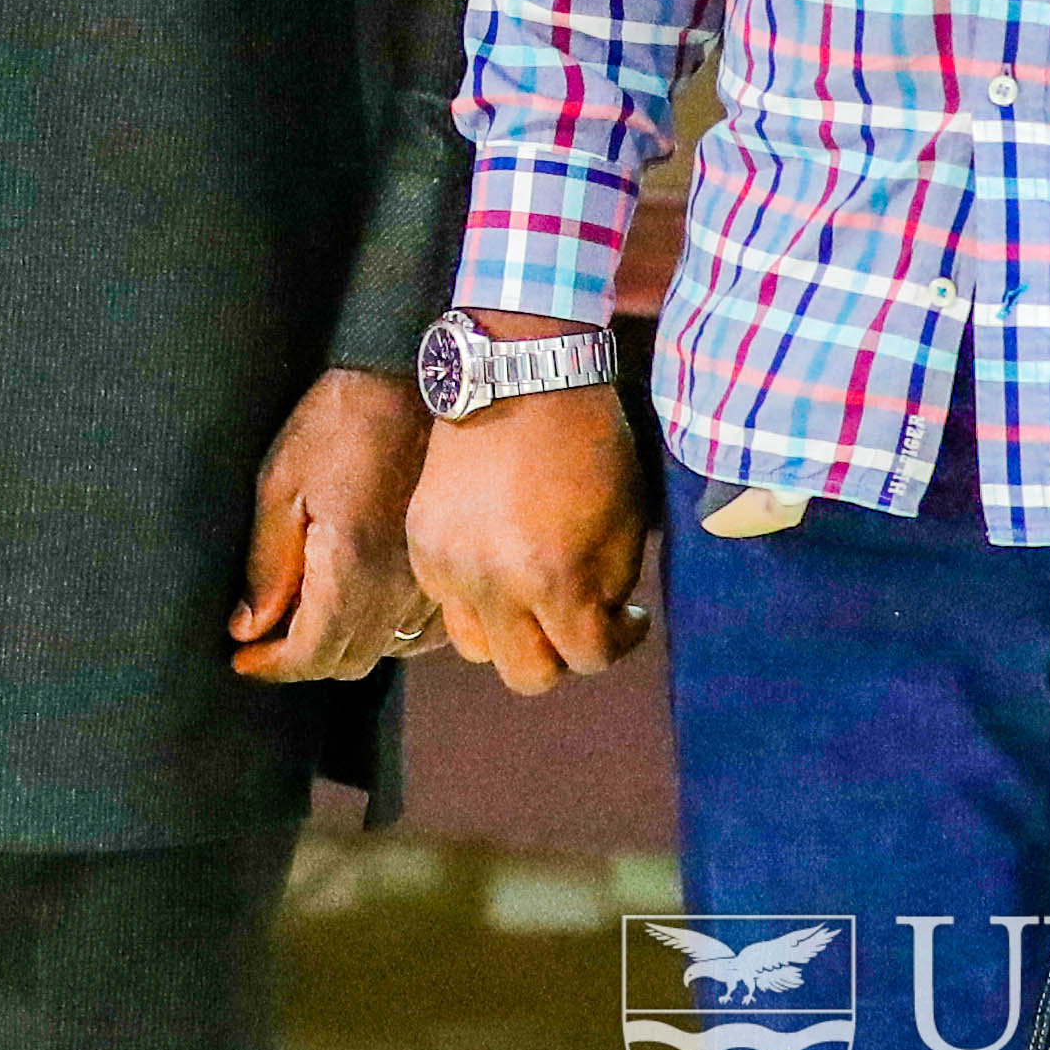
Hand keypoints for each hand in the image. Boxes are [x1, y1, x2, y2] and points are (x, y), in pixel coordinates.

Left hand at [229, 369, 433, 681]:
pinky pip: (421, 628)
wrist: (409, 379)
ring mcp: (431, 581)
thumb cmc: (339, 424)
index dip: (271, 667)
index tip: (240, 660)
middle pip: (346, 662)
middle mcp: (400, 590)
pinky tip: (358, 603)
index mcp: (354, 572)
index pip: (311, 655)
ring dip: (341, 645)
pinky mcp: (447, 566)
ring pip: (385, 649)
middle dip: (300, 660)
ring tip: (305, 616)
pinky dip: (385, 631)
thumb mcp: (280, 487)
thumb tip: (249, 629)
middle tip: (263, 638)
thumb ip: (267, 567)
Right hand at [405, 379, 654, 695]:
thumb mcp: (625, 519)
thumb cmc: (586, 440)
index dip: (618, 642)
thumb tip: (596, 619)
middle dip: (563, 655)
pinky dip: (474, 597)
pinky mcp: (421, 543)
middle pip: (526, 676)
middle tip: (580, 619)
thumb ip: (609, 585)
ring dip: (511, 635)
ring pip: (477, 648)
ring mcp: (448, 566)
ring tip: (533, 596)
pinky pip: (447, 601)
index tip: (628, 617)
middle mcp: (491, 584)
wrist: (518, 374)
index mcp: (551, 578)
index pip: (586, 659)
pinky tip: (499, 561)